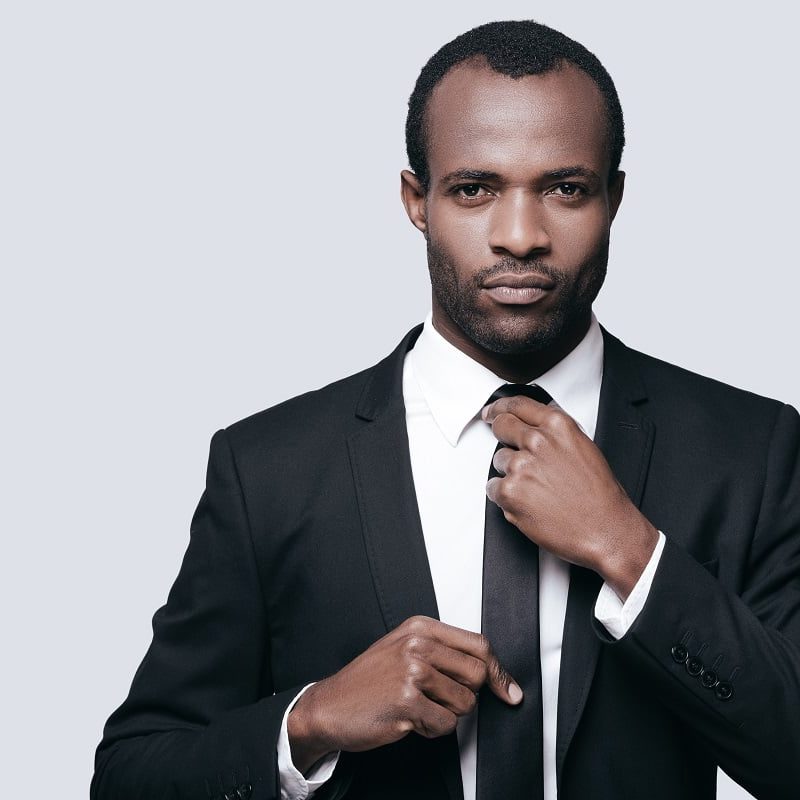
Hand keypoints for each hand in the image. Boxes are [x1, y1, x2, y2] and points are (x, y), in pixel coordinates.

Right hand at [287, 615, 520, 772]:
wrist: (330, 705)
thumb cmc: (369, 681)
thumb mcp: (404, 650)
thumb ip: (444, 653)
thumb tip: (495, 676)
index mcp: (420, 627)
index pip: (478, 645)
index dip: (500, 671)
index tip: (510, 692)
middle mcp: (418, 644)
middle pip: (478, 674)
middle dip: (468, 696)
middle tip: (442, 701)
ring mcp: (412, 671)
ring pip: (465, 703)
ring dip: (447, 715)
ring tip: (418, 708)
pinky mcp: (407, 701)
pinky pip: (446, 725)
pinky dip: (432, 730)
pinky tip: (409, 720)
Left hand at [482, 395, 657, 598]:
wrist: (605, 530)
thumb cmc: (599, 495)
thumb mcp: (583, 448)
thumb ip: (555, 433)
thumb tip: (534, 427)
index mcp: (557, 427)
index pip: (517, 404)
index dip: (500, 407)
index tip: (492, 412)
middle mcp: (537, 442)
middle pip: (501, 426)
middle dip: (501, 435)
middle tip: (509, 449)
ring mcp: (521, 466)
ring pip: (498, 460)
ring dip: (509, 472)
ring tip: (535, 488)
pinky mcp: (509, 491)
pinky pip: (493, 487)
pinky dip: (505, 496)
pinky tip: (527, 502)